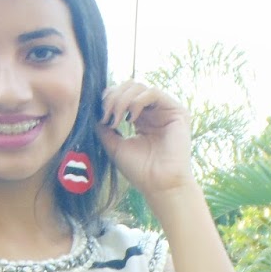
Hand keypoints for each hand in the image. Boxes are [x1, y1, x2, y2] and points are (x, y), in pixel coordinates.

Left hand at [94, 82, 196, 204]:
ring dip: (122, 99)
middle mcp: (153, 112)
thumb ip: (104, 127)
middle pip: (129, 86)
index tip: (100, 116)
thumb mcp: (114, 145)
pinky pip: (153, 92)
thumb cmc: (139, 170)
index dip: (108, 98)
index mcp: (140, 118)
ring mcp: (165, 111)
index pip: (122, 94)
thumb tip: (93, 112)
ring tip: (117, 119)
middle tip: (107, 116)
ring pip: (139, 87)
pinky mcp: (177, 112)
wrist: (159, 185)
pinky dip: (137, 101)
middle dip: (113, 97)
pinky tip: (131, 118)